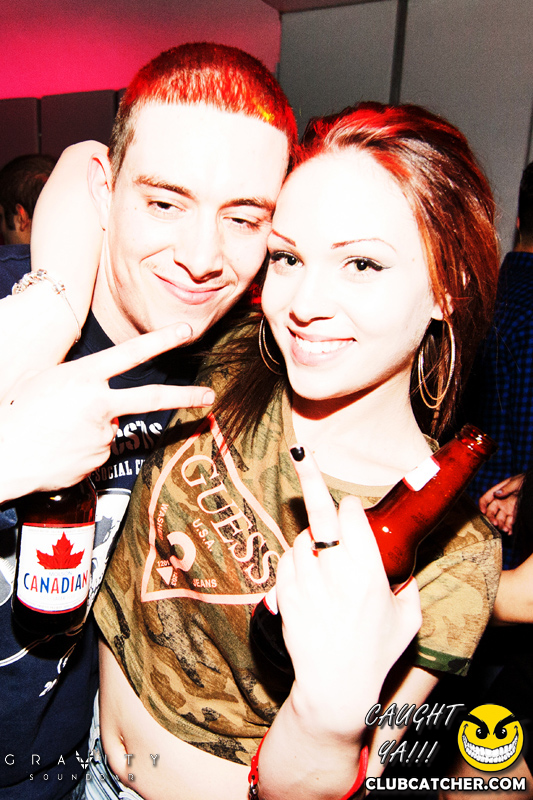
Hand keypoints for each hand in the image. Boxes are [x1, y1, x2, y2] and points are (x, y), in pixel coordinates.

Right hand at [0, 323, 213, 500]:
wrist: (5, 455)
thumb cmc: (19, 412)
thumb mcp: (45, 380)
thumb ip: (79, 378)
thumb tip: (98, 384)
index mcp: (84, 376)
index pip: (131, 353)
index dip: (161, 339)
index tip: (186, 331)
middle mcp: (99, 403)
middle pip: (153, 397)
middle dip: (185, 396)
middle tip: (209, 396)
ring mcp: (103, 433)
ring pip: (112, 426)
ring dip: (93, 429)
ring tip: (61, 433)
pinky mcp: (100, 459)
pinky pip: (101, 449)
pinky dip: (87, 448)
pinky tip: (64, 448)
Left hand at [275, 446, 420, 737]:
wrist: (335, 687)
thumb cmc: (376, 653)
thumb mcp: (408, 617)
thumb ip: (406, 582)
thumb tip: (399, 560)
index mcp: (368, 573)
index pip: (353, 517)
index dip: (351, 507)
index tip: (351, 508)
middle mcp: (336, 574)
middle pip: (321, 515)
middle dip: (312, 479)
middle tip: (303, 453)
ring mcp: (306, 584)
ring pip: (302, 540)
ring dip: (313, 543)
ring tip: (325, 570)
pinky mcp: (284, 596)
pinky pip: (287, 562)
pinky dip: (297, 563)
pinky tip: (310, 582)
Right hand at [479, 473, 524, 533]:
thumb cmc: (524, 480)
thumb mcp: (516, 482)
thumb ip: (506, 488)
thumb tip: (496, 494)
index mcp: (498, 492)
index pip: (486, 499)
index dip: (482, 505)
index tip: (482, 512)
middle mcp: (500, 501)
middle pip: (491, 511)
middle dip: (491, 518)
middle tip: (495, 524)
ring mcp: (507, 508)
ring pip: (500, 519)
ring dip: (501, 525)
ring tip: (505, 529)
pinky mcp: (514, 514)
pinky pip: (509, 522)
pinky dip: (509, 528)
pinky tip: (509, 532)